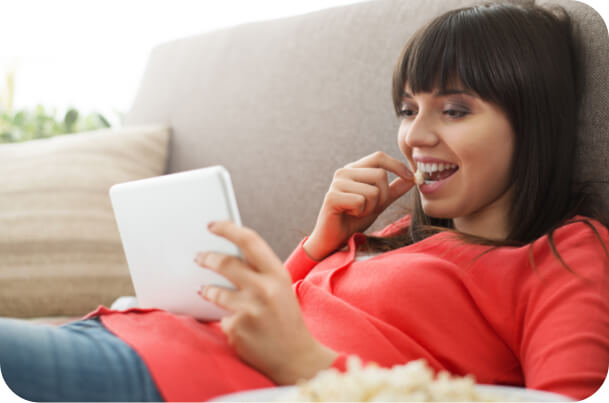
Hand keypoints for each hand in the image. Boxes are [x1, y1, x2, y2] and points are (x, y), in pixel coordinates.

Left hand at [195, 221, 337, 383]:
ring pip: (215, 291)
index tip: (212, 225)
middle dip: (207, 257)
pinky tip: (237, 326)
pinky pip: (221, 318)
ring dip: (206, 290)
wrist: (296, 358)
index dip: (227, 229)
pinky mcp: (236, 329)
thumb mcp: (281, 288)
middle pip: (225, 263)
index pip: (249, 241)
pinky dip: (225, 320)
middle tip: (198, 257)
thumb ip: (259, 272)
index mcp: (277, 274)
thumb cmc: (286, 319)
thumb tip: (227, 255)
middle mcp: (264, 289)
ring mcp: (249, 310)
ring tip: (204, 290)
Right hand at [304, 151, 413, 260]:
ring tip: (357, 212)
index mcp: (354, 169)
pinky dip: (360, 213)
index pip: (379, 157)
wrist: (334, 239)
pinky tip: (349, 215)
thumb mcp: (379, 203)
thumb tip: (413, 177)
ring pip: (373, 190)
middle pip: (380, 174)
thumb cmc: (353, 220)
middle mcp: (344, 172)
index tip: (411, 177)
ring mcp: (337, 183)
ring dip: (370, 207)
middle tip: (369, 208)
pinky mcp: (332, 197)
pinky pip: (361, 201)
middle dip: (383, 196)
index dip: (397, 165)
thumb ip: (394, 190)